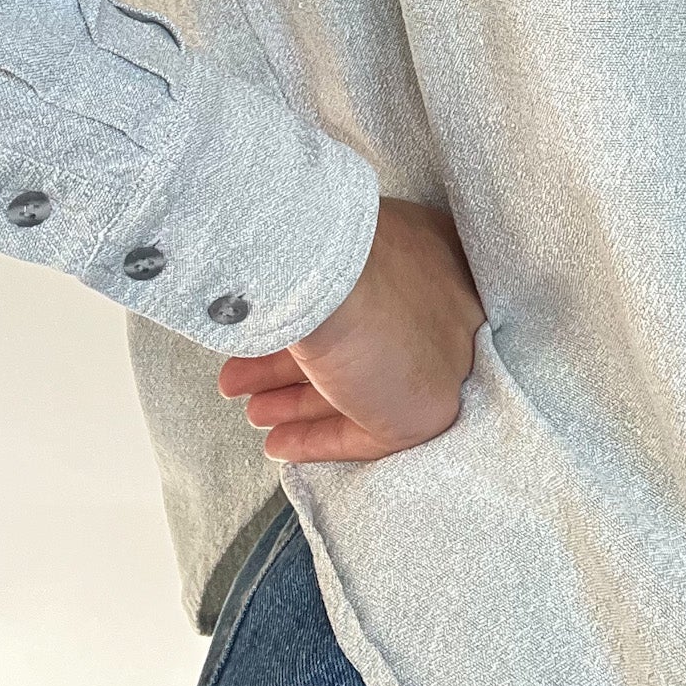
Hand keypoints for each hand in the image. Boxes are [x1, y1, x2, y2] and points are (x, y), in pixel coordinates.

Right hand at [216, 195, 485, 462]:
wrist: (340, 280)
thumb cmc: (332, 248)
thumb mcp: (324, 240)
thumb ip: (318, 262)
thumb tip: (281, 267)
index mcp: (428, 251)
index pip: (371, 300)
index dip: (319, 324)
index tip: (275, 334)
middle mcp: (439, 305)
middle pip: (358, 348)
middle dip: (295, 370)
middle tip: (246, 377)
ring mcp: (439, 359)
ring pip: (356, 387)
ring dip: (297, 403)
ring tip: (252, 410)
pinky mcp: (424, 411)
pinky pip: (365, 431)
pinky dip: (318, 438)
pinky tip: (277, 444)